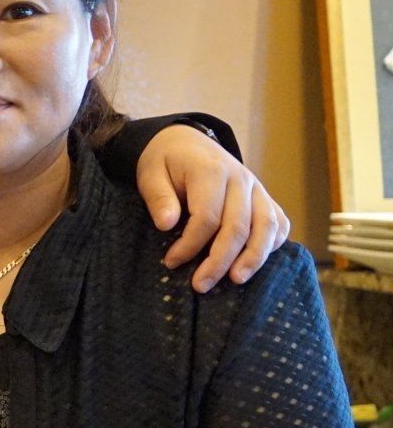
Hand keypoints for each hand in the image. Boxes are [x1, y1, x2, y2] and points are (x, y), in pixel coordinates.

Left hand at [137, 125, 289, 291]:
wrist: (185, 142)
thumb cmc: (165, 163)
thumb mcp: (150, 174)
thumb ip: (159, 198)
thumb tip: (167, 225)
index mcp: (211, 171)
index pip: (207, 217)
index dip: (190, 245)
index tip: (172, 262)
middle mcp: (241, 178)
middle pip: (238, 227)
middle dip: (220, 260)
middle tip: (200, 285)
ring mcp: (257, 187)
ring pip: (266, 226)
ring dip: (254, 257)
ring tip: (236, 280)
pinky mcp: (264, 196)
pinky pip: (278, 222)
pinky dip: (272, 243)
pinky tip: (256, 263)